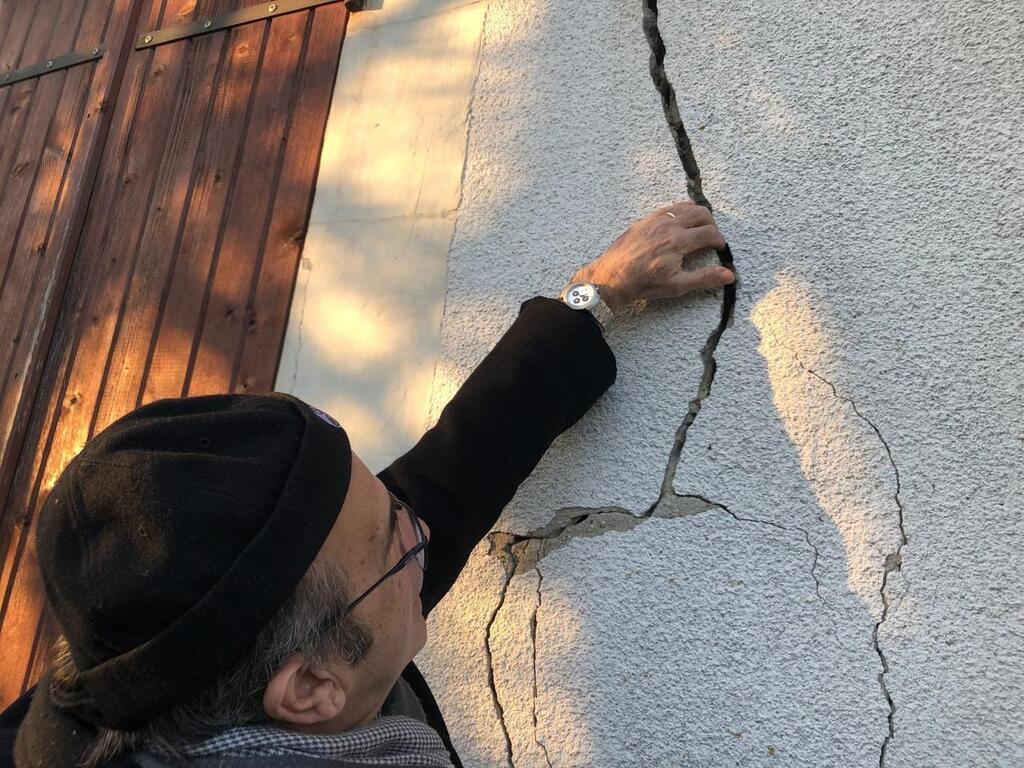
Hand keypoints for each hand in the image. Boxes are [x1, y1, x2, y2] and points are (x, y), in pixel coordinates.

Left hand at [572, 201, 733, 313]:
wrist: (612, 277)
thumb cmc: (644, 283)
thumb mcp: (677, 285)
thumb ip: (705, 278)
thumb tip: (729, 275)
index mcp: (678, 241)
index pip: (710, 233)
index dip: (720, 241)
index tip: (720, 248)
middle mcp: (669, 225)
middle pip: (701, 213)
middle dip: (712, 224)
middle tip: (711, 237)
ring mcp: (655, 220)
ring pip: (685, 206)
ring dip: (697, 214)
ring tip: (698, 229)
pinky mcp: (645, 220)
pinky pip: (668, 208)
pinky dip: (679, 212)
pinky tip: (678, 224)